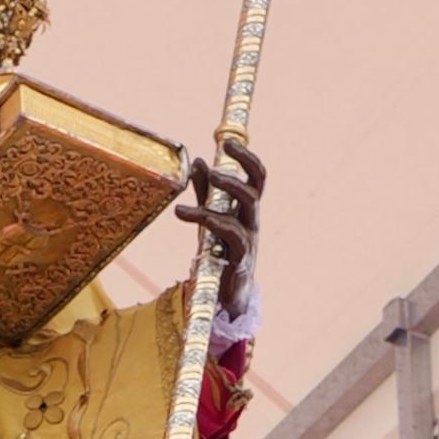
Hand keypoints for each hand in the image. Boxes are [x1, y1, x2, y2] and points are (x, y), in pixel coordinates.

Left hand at [176, 126, 264, 308]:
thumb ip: (204, 192)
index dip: (246, 158)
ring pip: (244, 210)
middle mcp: (251, 222)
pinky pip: (230, 233)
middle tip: (215, 166)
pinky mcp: (239, 259)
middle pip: (254, 190)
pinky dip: (207, 219)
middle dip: (238, 172)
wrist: (224, 297)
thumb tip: (198, 161)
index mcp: (246, 210)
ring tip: (204, 180)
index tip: (228, 142)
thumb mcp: (209, 219)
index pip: (256, 177)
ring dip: (224, 192)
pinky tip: (182, 213)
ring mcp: (248, 240)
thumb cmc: (219, 255)